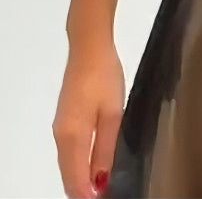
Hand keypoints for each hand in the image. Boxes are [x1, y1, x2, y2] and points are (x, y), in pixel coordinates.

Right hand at [52, 41, 125, 197]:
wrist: (89, 47)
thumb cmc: (104, 78)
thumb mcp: (112, 114)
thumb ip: (105, 149)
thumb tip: (99, 183)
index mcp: (72, 137)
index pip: (75, 180)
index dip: (88, 196)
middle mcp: (60, 136)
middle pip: (68, 174)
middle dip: (83, 190)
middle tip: (106, 194)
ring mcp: (59, 127)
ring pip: (67, 163)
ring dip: (81, 177)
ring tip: (102, 185)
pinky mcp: (64, 118)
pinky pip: (69, 151)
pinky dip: (78, 163)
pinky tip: (93, 164)